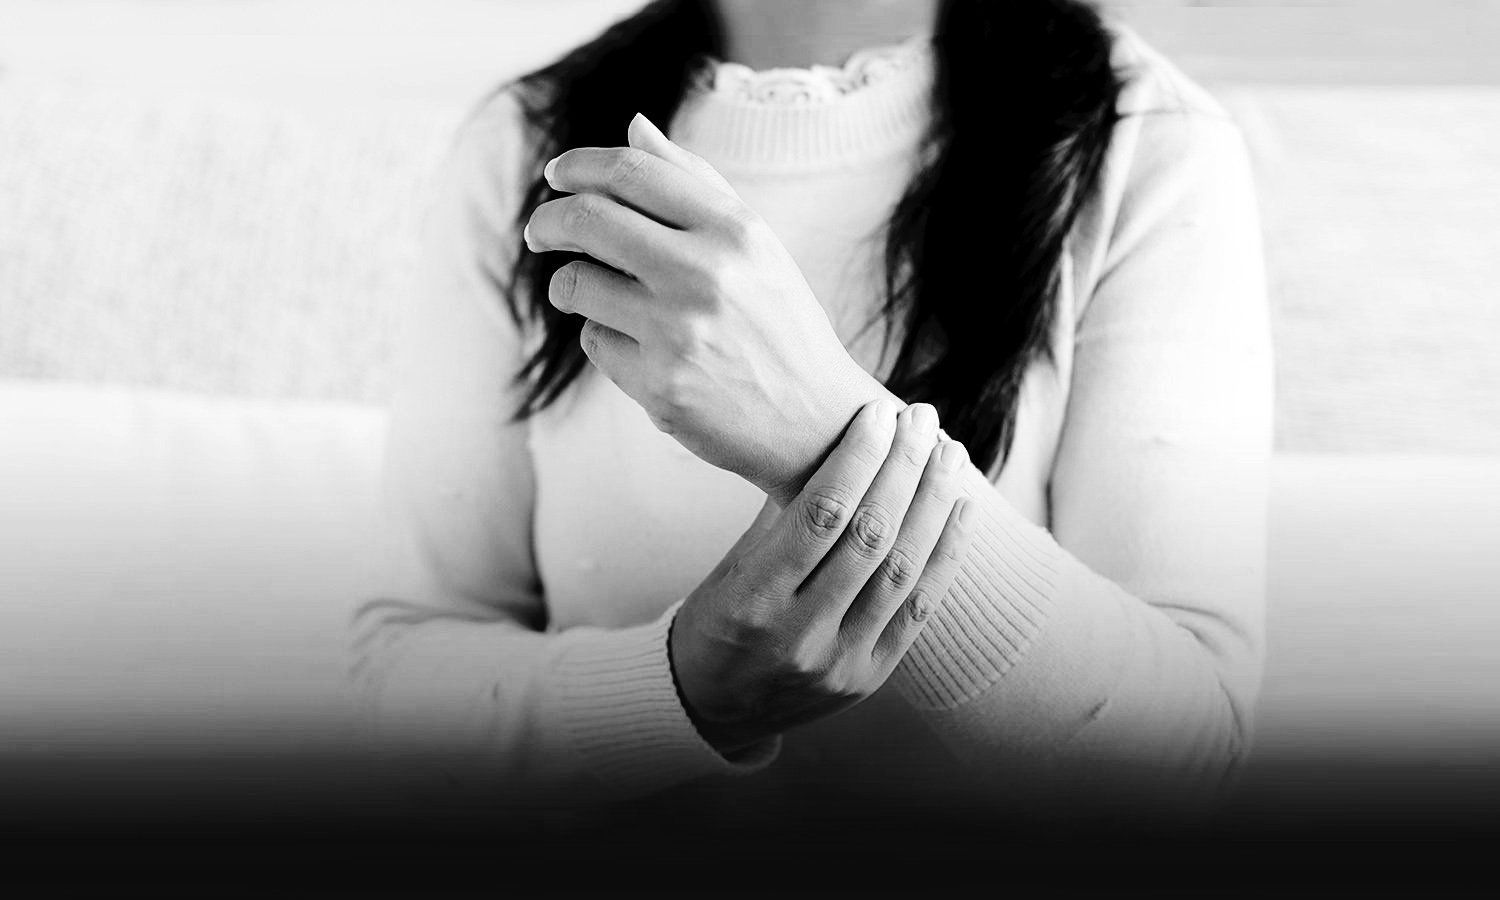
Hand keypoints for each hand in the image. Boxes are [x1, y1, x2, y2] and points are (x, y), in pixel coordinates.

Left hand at [524, 113, 883, 506]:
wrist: (817, 421)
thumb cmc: (780, 325)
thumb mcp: (756, 245)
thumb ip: (696, 183)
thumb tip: (633, 127)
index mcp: (735, 230)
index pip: (632, 172)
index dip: (579, 167)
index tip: (557, 176)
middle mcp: (707, 275)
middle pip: (588, 221)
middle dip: (548, 222)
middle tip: (539, 232)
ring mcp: (679, 333)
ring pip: (577, 284)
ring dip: (570, 285)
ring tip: (591, 295)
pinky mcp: (659, 386)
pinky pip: (595, 342)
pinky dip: (606, 339)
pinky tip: (644, 349)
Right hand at [668, 399, 975, 754]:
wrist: (711, 710)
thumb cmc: (715, 622)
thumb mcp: (730, 568)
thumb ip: (779, 518)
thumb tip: (831, 443)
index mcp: (753, 601)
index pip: (819, 516)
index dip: (857, 459)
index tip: (878, 412)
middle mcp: (800, 635)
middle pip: (869, 537)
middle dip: (902, 469)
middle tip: (921, 419)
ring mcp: (840, 662)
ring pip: (902, 571)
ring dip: (933, 504)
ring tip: (950, 453)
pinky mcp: (869, 677)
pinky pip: (918, 610)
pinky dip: (945, 556)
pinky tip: (960, 510)